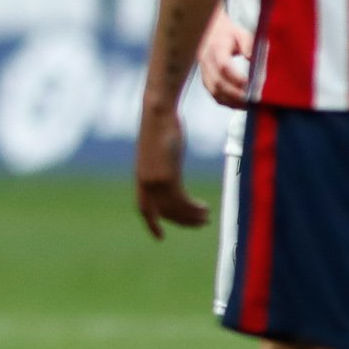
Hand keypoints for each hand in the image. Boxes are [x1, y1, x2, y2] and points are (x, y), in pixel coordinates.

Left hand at [133, 103, 206, 236]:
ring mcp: (155, 180)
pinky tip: (205, 207)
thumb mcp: (159, 149)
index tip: (160, 237)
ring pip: (174, 209)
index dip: (151, 223)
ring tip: (206, 217)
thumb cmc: (160, 125)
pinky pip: (181, 201)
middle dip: (182, 221)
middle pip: (163, 212)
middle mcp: (146, 182)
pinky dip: (193, 208)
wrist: (158, 112)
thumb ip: (162, 162)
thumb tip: (170, 167)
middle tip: (200, 223)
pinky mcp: (166, 176)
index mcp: (142, 177)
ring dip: (191, 216)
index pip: (143, 208)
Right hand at [194, 9, 252, 109]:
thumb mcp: (241, 33)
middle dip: (235, 94)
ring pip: (214, 90)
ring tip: (246, 104)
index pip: (223, 65)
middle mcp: (207, 60)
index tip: (250, 84)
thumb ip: (248, 45)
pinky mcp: (205, 78)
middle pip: (218, 82)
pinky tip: (237, 104)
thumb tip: (252, 59)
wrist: (212, 32)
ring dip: (230, 100)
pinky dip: (225, 101)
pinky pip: (212, 93)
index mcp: (216, 47)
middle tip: (251, 99)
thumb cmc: (228, 33)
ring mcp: (204, 70)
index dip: (236, 78)